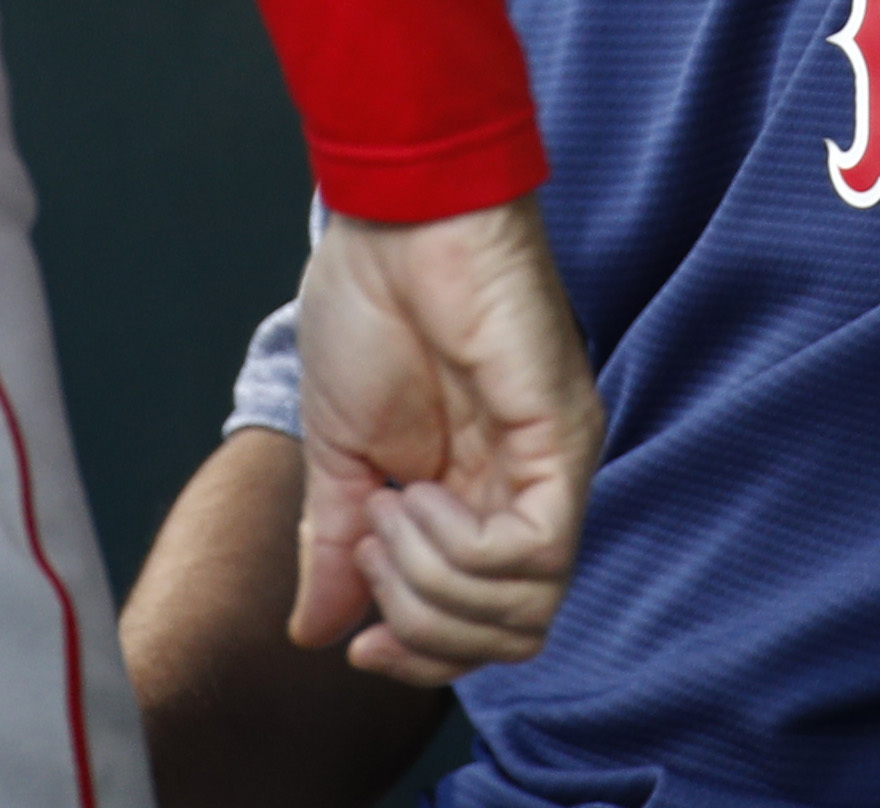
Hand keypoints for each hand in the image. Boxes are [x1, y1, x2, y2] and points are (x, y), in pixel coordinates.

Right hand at [285, 198, 601, 683]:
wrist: (391, 221)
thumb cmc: (371, 308)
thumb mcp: (337, 452)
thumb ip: (334, 545)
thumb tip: (315, 631)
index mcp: (473, 499)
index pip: (481, 628)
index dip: (421, 657)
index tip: (357, 648)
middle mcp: (523, 493)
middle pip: (511, 635)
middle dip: (421, 626)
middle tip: (366, 548)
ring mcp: (550, 468)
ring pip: (528, 608)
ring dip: (432, 583)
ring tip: (387, 509)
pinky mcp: (564, 437)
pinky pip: (538, 550)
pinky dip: (462, 548)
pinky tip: (415, 494)